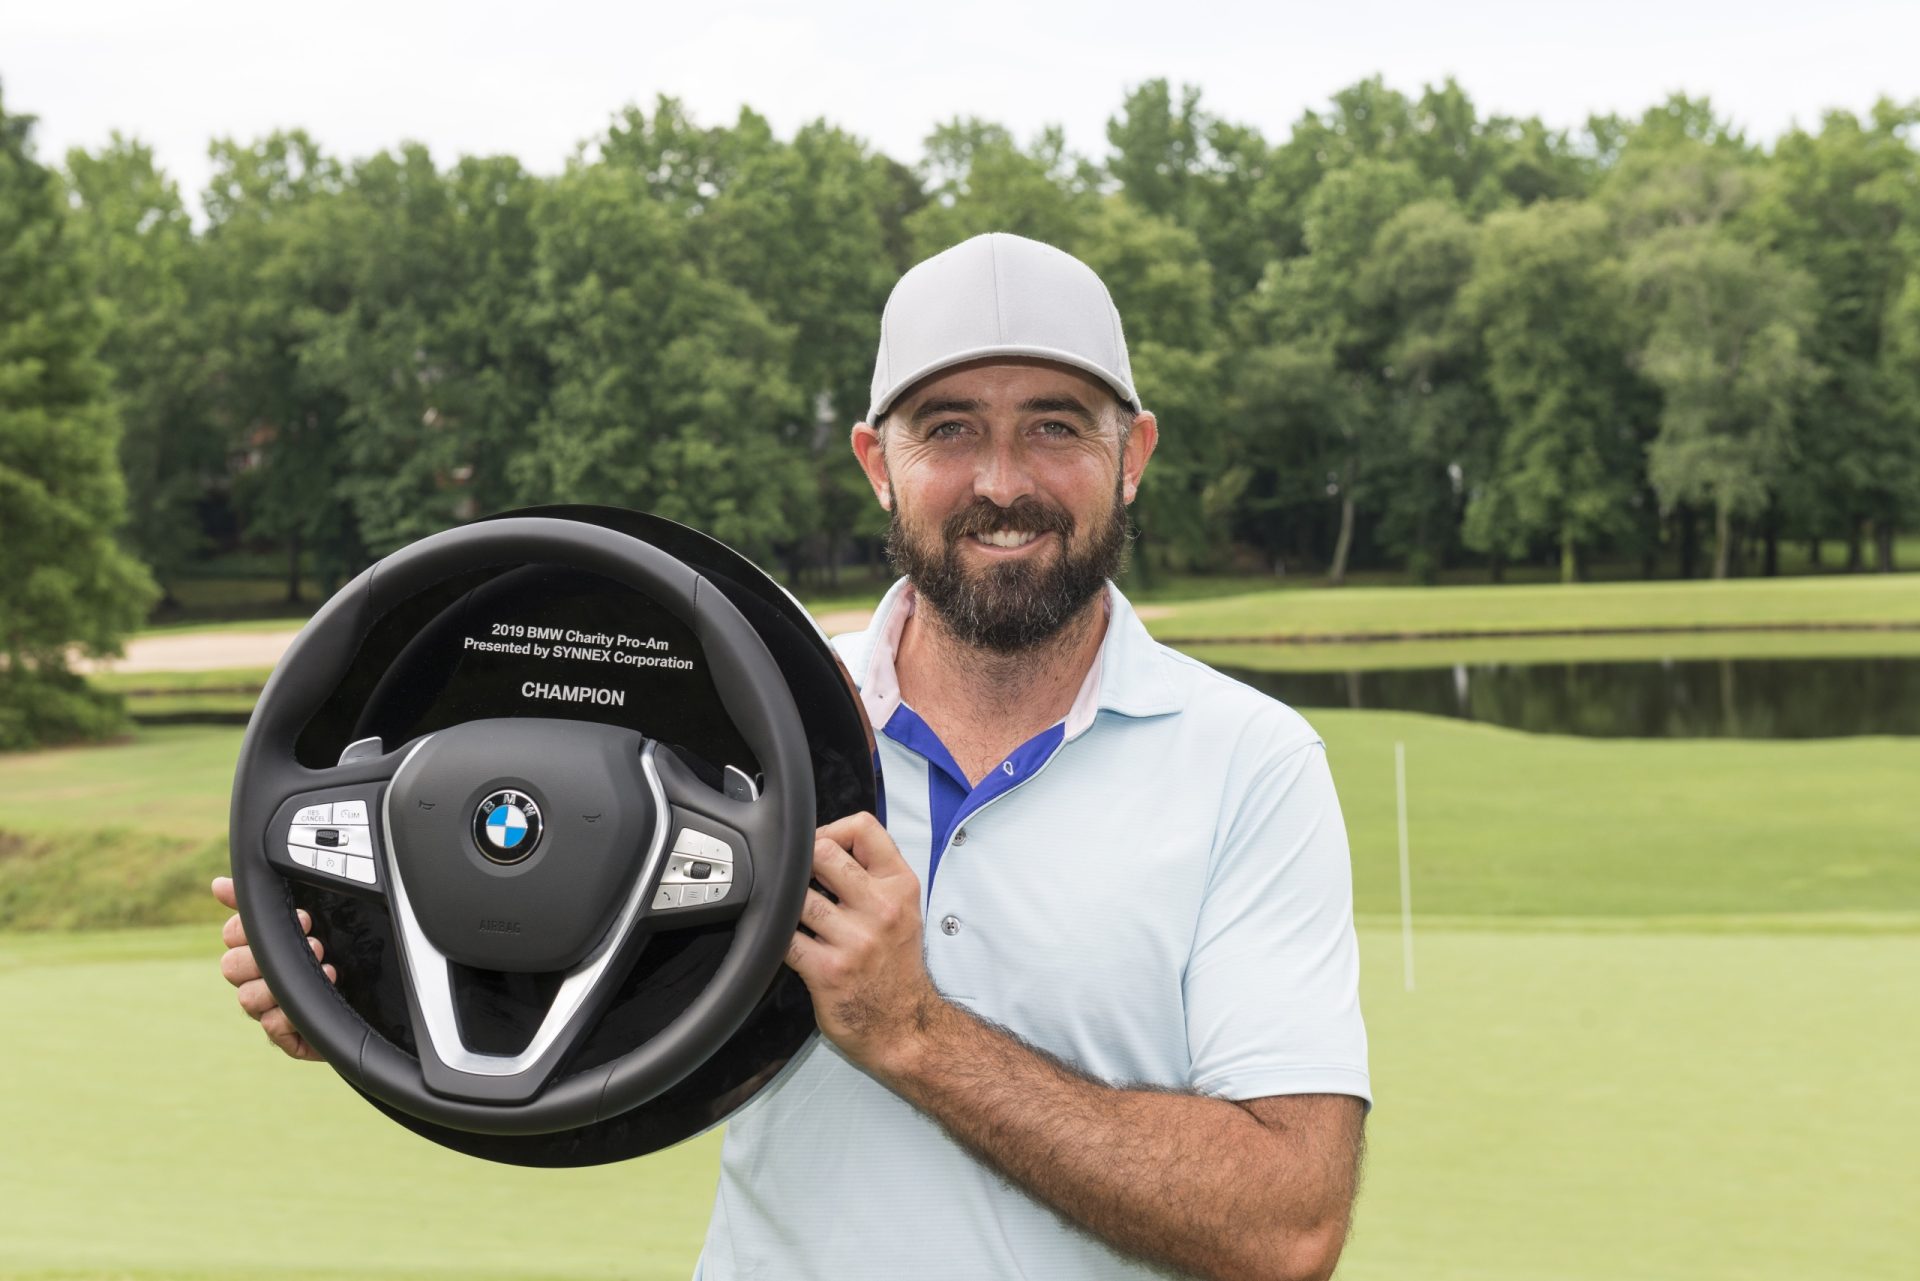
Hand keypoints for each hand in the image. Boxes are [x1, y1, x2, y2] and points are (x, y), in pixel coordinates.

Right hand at [211, 876, 333, 1061]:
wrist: (372, 995)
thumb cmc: (336, 950)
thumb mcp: (307, 920)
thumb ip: (260, 900)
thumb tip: (218, 884)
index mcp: (256, 947)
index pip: (232, 934)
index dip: (258, 926)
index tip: (303, 917)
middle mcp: (257, 978)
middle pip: (232, 967)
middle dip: (270, 955)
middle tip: (316, 944)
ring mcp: (269, 1007)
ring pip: (248, 999)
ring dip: (282, 985)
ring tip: (326, 970)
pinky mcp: (287, 1035)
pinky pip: (272, 1028)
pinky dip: (290, 1017)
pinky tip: (314, 1006)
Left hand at [784, 812, 945, 1078]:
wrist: (906, 1027)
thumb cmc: (896, 968)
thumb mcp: (904, 910)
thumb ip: (872, 876)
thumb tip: (824, 845)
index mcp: (900, 886)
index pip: (863, 828)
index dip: (831, 830)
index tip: (821, 848)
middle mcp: (881, 908)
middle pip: (821, 852)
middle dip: (801, 863)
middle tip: (797, 881)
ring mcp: (854, 939)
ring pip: (797, 895)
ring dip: (786, 902)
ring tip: (790, 913)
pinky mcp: (827, 970)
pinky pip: (784, 938)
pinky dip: (775, 936)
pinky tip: (782, 939)